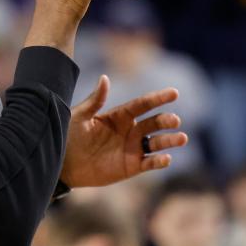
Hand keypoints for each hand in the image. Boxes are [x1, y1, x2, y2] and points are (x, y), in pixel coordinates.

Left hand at [60, 75, 187, 187]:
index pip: (143, 105)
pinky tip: (166, 158)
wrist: (63, 164)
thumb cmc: (69, 136)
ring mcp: (132, 149)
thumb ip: (95, 100)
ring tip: (182, 138)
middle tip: (175, 120)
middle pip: (154, 123)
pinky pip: (150, 163)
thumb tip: (105, 78)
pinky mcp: (131, 167)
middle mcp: (130, 130)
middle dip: (166, 121)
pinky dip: (160, 161)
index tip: (174, 93)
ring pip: (157, 143)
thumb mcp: (79, 116)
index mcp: (119, 116)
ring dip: (170, 140)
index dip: (158, 98)